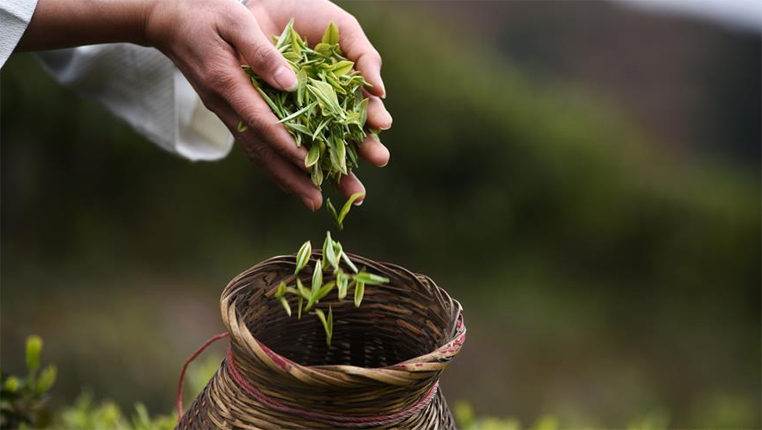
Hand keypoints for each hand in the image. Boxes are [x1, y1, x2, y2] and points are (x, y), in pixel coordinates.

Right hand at [146, 0, 391, 209]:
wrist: (169, 21)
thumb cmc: (207, 13)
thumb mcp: (235, 19)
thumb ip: (261, 51)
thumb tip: (291, 83)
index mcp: (228, 83)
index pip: (260, 120)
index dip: (286, 143)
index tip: (310, 163)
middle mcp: (225, 105)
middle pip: (259, 149)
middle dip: (289, 177)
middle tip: (316, 201)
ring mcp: (224, 112)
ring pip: (255, 152)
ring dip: (283, 178)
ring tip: (310, 199)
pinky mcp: (228, 113)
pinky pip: (251, 144)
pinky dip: (272, 164)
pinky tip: (290, 177)